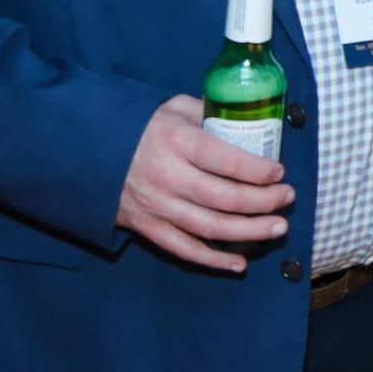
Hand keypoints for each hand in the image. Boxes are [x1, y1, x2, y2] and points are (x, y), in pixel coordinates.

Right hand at [116, 95, 293, 272]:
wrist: (85, 153)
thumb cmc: (137, 127)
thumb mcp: (170, 108)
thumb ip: (206, 111)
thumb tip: (243, 113)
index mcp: (175, 141)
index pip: (226, 159)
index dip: (259, 170)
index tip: (279, 171)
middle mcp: (167, 176)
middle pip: (225, 198)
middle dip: (264, 201)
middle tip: (287, 198)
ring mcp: (156, 206)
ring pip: (211, 227)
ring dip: (250, 231)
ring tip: (278, 228)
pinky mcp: (146, 227)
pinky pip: (183, 250)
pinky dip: (213, 261)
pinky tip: (239, 263)